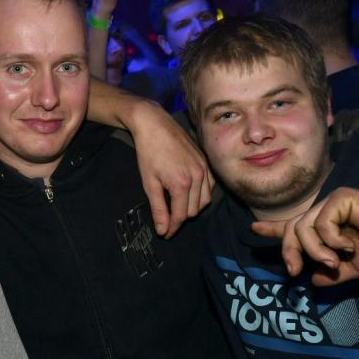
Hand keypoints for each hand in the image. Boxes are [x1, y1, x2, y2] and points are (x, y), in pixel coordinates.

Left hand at [129, 101, 212, 237]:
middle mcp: (197, 177)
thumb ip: (158, 208)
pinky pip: (209, 187)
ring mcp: (204, 169)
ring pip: (204, 201)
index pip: (181, 216)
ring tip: (177, 208)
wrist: (155, 124)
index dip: (172, 227)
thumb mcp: (149, 182)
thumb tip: (162, 230)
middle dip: (181, 218)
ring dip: (192, 208)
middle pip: (194, 210)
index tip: (164, 233)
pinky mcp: (205, 162)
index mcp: (181, 184)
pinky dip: (201, 195)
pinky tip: (189, 194)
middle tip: (167, 220)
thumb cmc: (148, 152)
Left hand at [252, 188, 358, 285]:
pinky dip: (330, 241)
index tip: (254, 229)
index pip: (293, 227)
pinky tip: (348, 246)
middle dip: (289, 252)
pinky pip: (321, 223)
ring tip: (333, 263)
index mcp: (325, 228)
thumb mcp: (353, 270)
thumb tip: (313, 281)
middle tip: (294, 271)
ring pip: (303, 228)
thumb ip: (332, 275)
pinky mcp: (341, 198)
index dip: (273, 229)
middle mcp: (325, 212)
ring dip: (314, 251)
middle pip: (292, 230)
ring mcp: (332, 203)